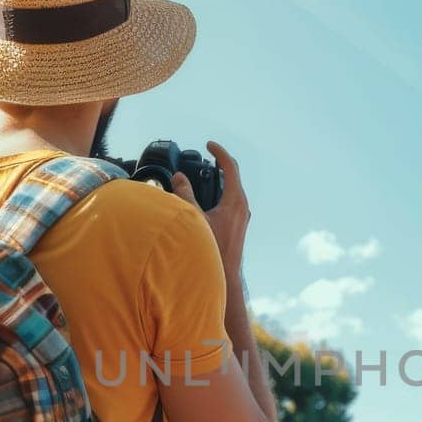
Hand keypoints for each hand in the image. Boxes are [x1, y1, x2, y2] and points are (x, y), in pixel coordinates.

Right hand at [171, 140, 248, 274]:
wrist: (224, 276)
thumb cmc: (211, 249)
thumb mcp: (194, 218)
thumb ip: (185, 195)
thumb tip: (179, 178)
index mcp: (235, 201)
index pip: (230, 167)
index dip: (219, 152)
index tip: (208, 145)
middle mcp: (242, 207)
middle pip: (232, 177)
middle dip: (217, 165)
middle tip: (203, 159)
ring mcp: (242, 217)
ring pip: (231, 190)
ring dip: (217, 181)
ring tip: (201, 176)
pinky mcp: (238, 225)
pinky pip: (230, 201)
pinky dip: (218, 194)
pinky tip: (205, 199)